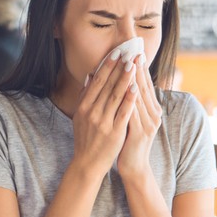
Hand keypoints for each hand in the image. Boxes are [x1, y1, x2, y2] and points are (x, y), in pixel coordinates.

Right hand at [71, 51, 138, 178]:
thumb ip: (85, 96)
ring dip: (125, 78)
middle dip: (118, 68)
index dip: (107, 66)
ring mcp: (103, 122)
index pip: (97, 82)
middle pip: (107, 86)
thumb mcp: (80, 116)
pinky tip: (136, 88)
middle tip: (127, 52)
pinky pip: (124, 112)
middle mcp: (92, 113)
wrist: (88, 163)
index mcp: (83, 107)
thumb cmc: (85, 138)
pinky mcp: (115, 132)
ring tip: (133, 65)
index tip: (115, 53)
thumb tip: (90, 75)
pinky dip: (129, 99)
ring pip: (116, 96)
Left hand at [117, 54, 161, 182]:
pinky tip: (125, 88)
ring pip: (139, 97)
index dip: (141, 68)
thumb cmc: (130, 142)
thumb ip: (130, 103)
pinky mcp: (141, 132)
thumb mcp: (131, 119)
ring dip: (134, 79)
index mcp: (152, 111)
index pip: (146, 85)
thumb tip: (126, 84)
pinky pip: (133, 111)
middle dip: (138, 69)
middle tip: (134, 51)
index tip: (135, 52)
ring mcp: (149, 124)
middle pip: (144, 87)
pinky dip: (129, 98)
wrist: (134, 166)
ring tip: (128, 63)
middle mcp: (154, 115)